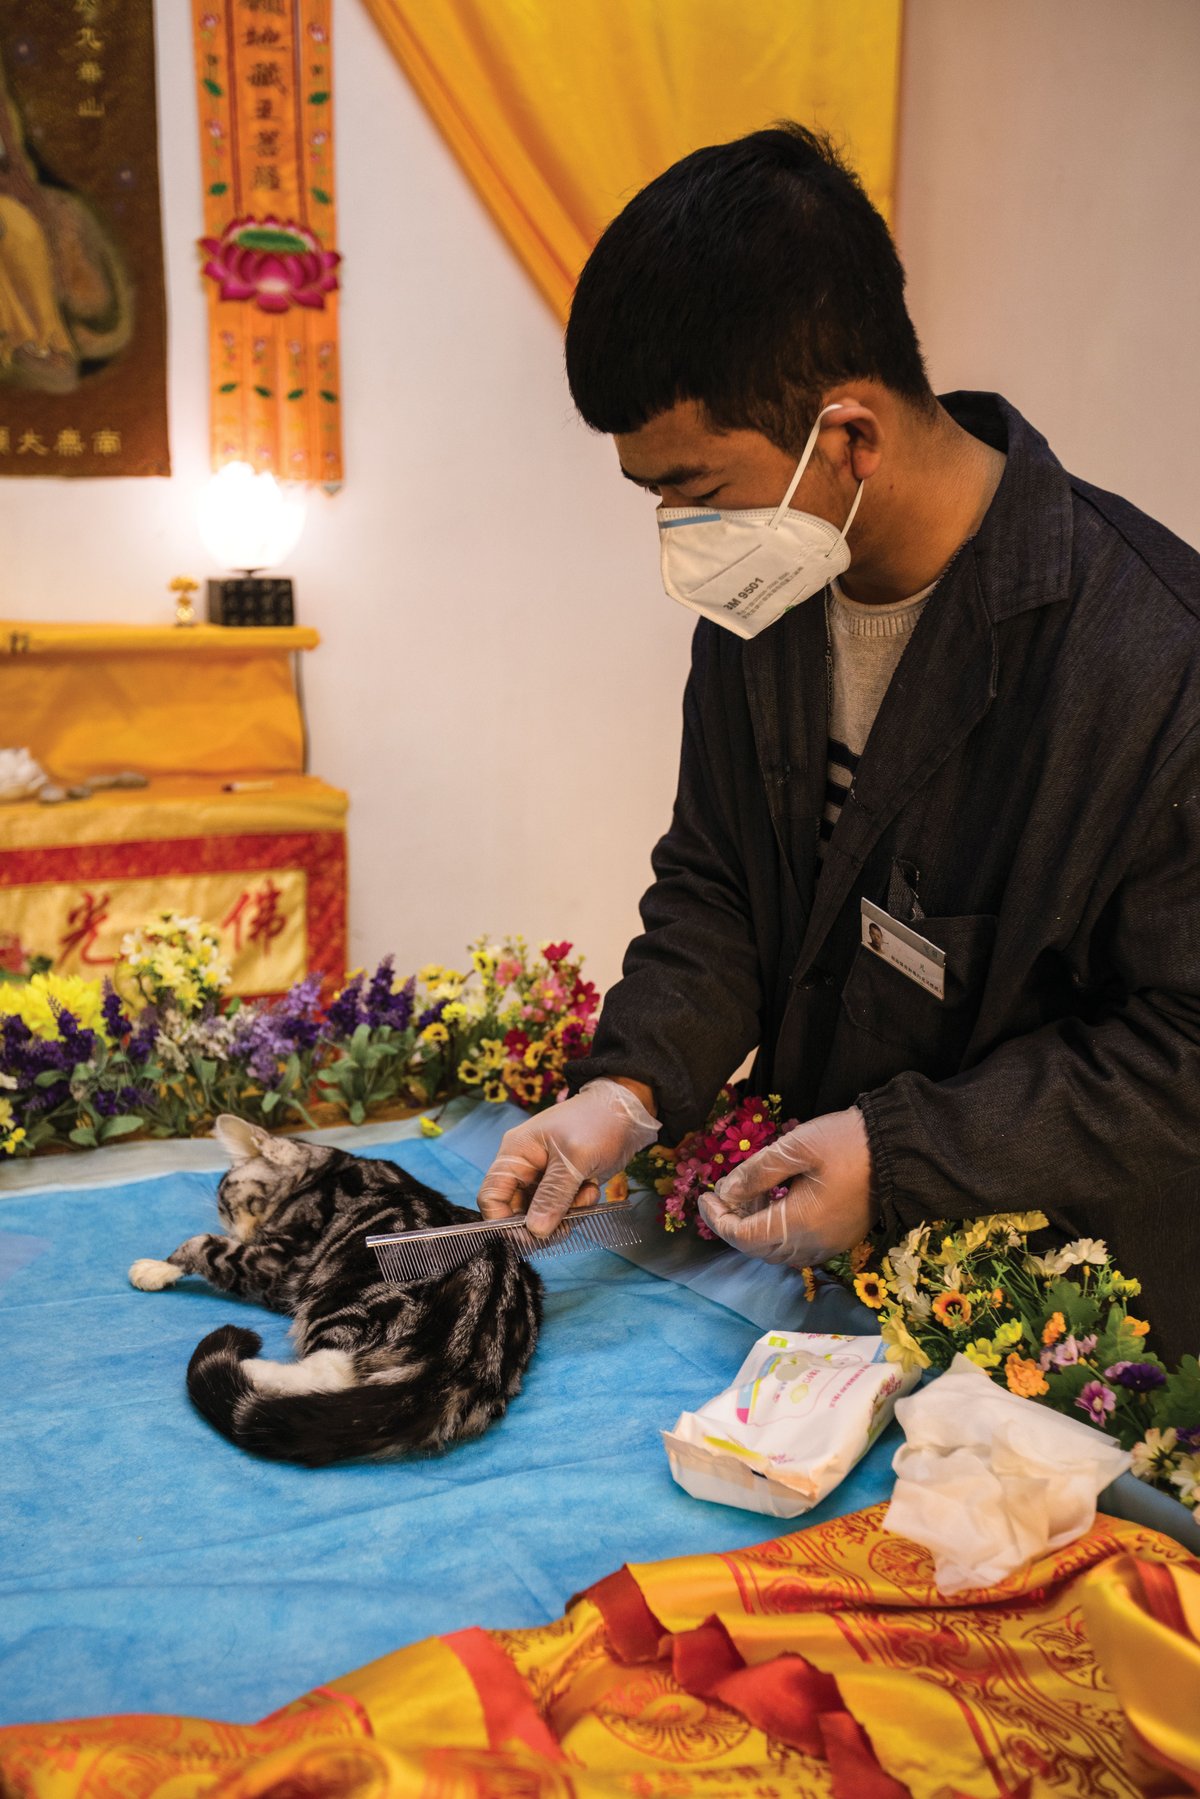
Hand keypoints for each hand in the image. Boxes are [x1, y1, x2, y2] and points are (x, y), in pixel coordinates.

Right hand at [477, 1078, 659, 1236]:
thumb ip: (554, 1195)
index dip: (503, 1221)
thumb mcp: (575, 1159)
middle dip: (541, 1223)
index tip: (530, 1237)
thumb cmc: (598, 1122)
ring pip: (540, 1214)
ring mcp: (543, 1177)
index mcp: (516, 1154)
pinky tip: (592, 1190)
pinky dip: (576, 1208)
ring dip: (564, 1215)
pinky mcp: (562, 1184)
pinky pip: (560, 1209)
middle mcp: (524, 1167)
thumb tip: (535, 1231)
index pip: (491, 1196)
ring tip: (587, 1196)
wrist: (628, 1112)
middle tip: (566, 1225)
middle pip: (516, 1211)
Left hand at [698, 1106, 872, 1267]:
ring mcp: (828, 1245)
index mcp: (799, 1224)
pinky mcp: (839, 1238)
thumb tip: (726, 1191)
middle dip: (733, 1225)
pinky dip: (776, 1232)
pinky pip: (797, 1246)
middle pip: (758, 1249)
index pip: (743, 1236)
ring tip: (744, 1196)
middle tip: (720, 1196)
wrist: (899, 1148)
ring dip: (754, 1230)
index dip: (718, 1219)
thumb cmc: (846, 1142)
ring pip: (777, 1251)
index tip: (704, 1196)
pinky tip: (772, 1203)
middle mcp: (812, 1244)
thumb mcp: (794, 1147)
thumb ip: (756, 1172)